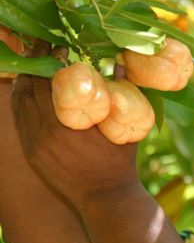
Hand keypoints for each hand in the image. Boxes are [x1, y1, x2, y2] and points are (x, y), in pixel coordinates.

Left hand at [11, 42, 138, 207]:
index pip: (48, 82)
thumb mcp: (125, 127)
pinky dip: (23, 101)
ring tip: (35, 65)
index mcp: (67, 125)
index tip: (56, 45)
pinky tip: (30, 90)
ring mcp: (36, 144)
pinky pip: (21, 120)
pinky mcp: (32, 153)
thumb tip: (121, 63)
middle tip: (42, 47)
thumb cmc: (120, 162)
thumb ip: (122, 94)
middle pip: (29, 89)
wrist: (106, 196)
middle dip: (35, 65)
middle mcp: (45, 133)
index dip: (49, 60)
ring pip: (20, 104)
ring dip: (25, 82)